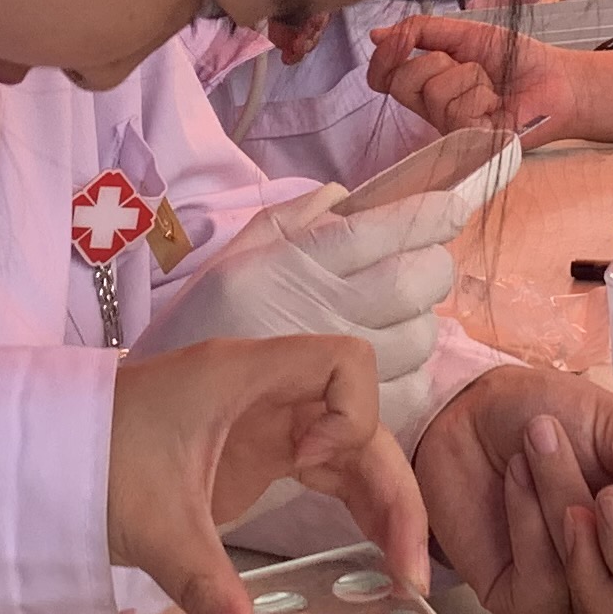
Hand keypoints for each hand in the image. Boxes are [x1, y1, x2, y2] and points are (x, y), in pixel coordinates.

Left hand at [110, 339, 425, 613]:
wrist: (39, 457)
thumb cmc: (89, 463)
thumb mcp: (152, 526)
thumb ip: (205, 589)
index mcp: (243, 378)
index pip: (344, 362)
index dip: (352, 414)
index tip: (309, 467)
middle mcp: (265, 392)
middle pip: (360, 421)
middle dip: (392, 487)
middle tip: (410, 568)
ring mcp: (262, 421)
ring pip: (350, 450)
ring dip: (381, 504)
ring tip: (404, 574)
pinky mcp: (254, 452)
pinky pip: (323, 470)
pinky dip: (351, 507)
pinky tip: (372, 555)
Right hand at [145, 163, 484, 386]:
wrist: (159, 415)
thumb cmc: (197, 331)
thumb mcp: (232, 259)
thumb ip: (291, 221)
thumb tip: (347, 196)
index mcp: (289, 265)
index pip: (380, 229)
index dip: (430, 215)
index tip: (453, 209)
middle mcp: (315, 310)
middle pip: (416, 281)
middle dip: (433, 267)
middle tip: (421, 266)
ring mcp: (332, 370)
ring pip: (419, 338)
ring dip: (421, 323)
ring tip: (398, 318)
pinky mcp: (342, 417)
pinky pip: (407, 393)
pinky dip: (411, 376)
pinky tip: (389, 365)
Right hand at [366, 12, 591, 141]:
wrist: (557, 79)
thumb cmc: (516, 59)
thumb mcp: (466, 34)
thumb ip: (423, 31)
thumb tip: (377, 35)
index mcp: (427, 83)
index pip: (383, 77)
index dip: (384, 57)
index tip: (401, 40)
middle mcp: (432, 109)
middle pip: (402, 82)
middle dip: (437, 61)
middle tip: (470, 65)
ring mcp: (449, 129)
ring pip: (434, 93)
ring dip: (469, 77)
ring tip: (491, 85)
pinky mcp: (469, 143)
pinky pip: (458, 110)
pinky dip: (482, 95)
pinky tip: (498, 103)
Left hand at [419, 379, 612, 613]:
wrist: (471, 408)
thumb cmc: (552, 412)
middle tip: (612, 482)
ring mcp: (578, 596)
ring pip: (595, 579)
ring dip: (565, 501)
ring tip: (541, 439)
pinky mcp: (524, 604)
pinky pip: (543, 588)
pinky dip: (530, 526)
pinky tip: (516, 478)